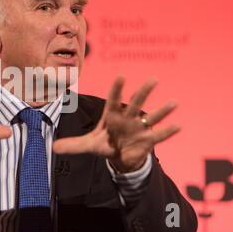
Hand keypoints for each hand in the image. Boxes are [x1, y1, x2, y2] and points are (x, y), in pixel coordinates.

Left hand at [52, 76, 179, 172]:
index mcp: (112, 116)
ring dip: (162, 110)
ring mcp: (139, 128)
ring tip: (174, 102)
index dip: (117, 89)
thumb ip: (72, 145)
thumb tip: (53, 148)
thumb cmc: (105, 144)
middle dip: (143, 92)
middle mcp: (127, 118)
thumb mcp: (88, 145)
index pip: (113, 100)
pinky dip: (168, 131)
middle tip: (154, 79)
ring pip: (151, 116)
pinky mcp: (148, 139)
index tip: (122, 76)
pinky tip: (179, 125)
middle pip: (136, 103)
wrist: (120, 156)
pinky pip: (159, 135)